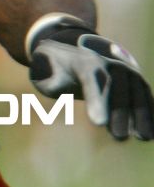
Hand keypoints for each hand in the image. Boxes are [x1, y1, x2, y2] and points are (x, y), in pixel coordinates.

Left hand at [29, 18, 153, 139]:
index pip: (90, 79)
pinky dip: (149, 110)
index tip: (98, 123)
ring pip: (135, 90)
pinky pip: (144, 94)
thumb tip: (59, 86)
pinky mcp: (133, 78)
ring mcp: (123, 68)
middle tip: (119, 137)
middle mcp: (106, 61)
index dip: (95, 100)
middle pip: (117, 87)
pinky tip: (151, 130)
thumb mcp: (43, 70)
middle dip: (120, 113)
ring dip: (141, 114)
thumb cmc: (53, 67)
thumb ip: (49, 80)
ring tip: (142, 137)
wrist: (70, 49)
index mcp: (81, 60)